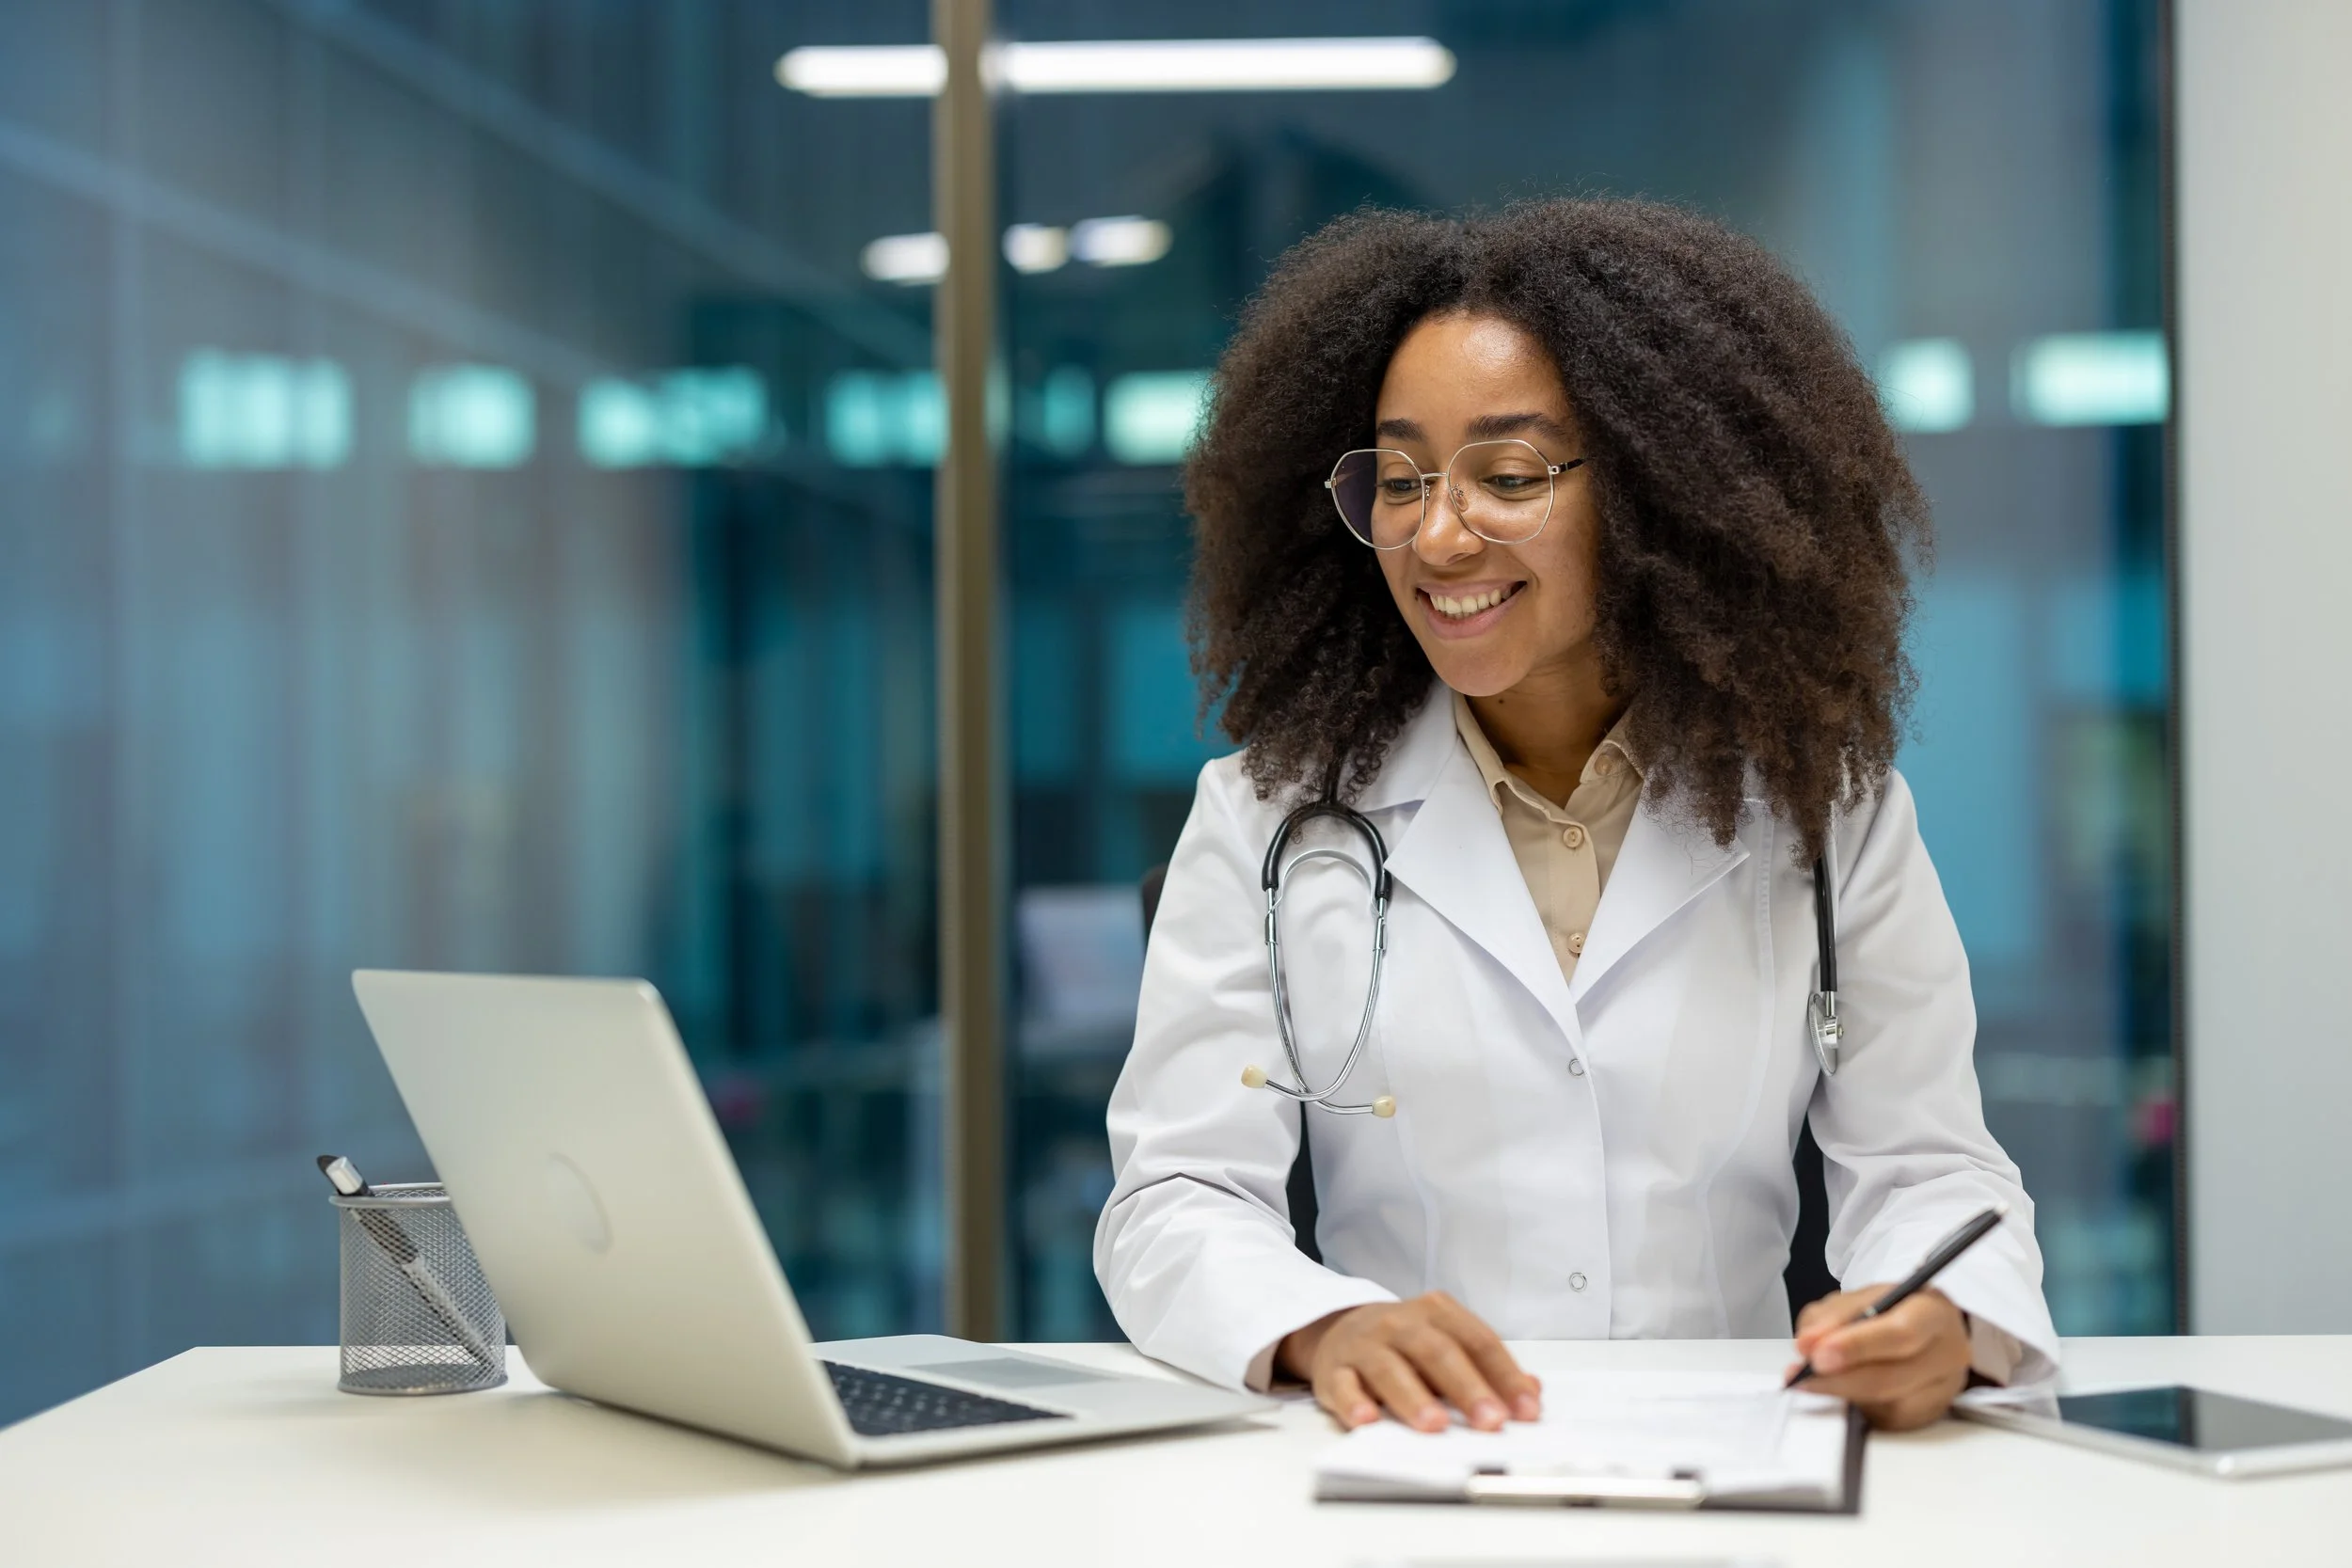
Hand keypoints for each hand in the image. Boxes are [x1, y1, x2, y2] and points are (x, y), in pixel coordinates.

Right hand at [1278, 1292, 1541, 1431]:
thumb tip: (1532, 1391)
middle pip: (1437, 1352)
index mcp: (1436, 1313)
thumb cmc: (1405, 1345)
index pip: (1478, 1341)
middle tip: (1490, 1421)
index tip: (1526, 1411)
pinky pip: (1343, 1385)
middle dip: (1467, 1388)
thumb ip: (1489, 1369)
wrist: (1338, 1330)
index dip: (1505, 1376)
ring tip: (1434, 1426)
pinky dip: (1354, 1403)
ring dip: (1413, 1398)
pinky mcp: (1333, 1370)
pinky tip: (1367, 1420)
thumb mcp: (1449, 1346)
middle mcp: (1400, 1323)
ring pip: (1389, 1368)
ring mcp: (1364, 1345)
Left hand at [1790, 1286, 1971, 1430]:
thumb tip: (1808, 1345)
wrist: (1935, 1333)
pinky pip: (1882, 1417)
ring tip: (1805, 1379)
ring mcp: (1941, 1391)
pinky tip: (1834, 1389)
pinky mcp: (1928, 1417)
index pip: (1900, 1334)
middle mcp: (1946, 1355)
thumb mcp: (1866, 1296)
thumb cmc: (1897, 1311)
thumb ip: (1834, 1316)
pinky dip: (1852, 1404)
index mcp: (1934, 1314)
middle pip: (1890, 1377)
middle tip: (1802, 1374)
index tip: (1818, 1354)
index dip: (1857, 1346)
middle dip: (1839, 1378)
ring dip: (1837, 1392)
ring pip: (1882, 1402)